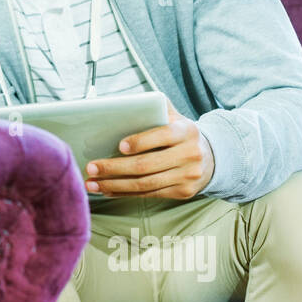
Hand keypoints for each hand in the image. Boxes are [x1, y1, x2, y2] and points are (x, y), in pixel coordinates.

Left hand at [83, 96, 214, 199]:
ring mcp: (187, 176)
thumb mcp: (172, 116)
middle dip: (114, 168)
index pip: (162, 135)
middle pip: (147, 165)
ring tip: (92, 184)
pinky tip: (108, 191)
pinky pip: (149, 195)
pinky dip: (125, 193)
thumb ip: (153, 108)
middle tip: (91, 168)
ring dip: (114, 185)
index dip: (140, 142)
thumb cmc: (178, 133)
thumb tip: (119, 106)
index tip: (119, 146)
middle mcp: (190, 154)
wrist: (210, 157)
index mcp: (186, 131)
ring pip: (145, 184)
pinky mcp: (183, 192)